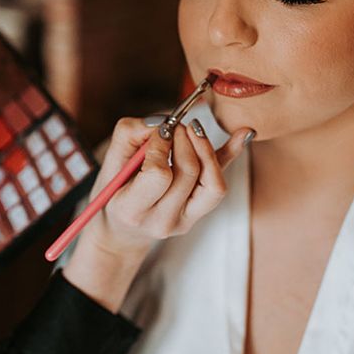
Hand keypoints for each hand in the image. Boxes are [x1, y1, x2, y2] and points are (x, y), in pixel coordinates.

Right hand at [82, 116, 251, 255]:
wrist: (123, 233)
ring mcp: (184, 221)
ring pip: (213, 182)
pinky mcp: (199, 215)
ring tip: (191, 129)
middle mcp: (162, 221)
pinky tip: (244, 133)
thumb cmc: (113, 193)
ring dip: (205, 147)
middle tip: (175, 125)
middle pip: (189, 173)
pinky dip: (232, 156)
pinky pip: (221, 184)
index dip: (161, 146)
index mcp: (132, 210)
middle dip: (184, 139)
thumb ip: (129, 136)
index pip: (159, 175)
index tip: (158, 131)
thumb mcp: (109, 166)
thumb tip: (163, 120)